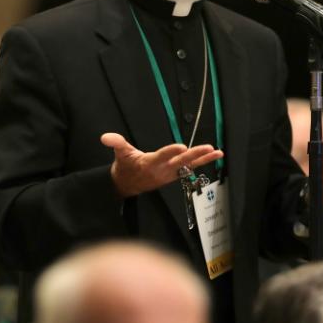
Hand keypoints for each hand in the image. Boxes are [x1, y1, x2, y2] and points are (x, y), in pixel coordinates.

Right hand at [100, 133, 223, 196]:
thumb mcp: (120, 154)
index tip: (181, 147)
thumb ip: (116, 144)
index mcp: (149, 164)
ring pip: (189, 166)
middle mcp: (162, 170)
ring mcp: (170, 174)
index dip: (171, 152)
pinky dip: (203, 161)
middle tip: (207, 148)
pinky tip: (215, 154)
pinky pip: (191, 167)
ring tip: (217, 152)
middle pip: (180, 162)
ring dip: (203, 159)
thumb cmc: (125, 167)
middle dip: (194, 155)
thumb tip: (105, 137)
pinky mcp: (175, 174)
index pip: (161, 157)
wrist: (128, 185)